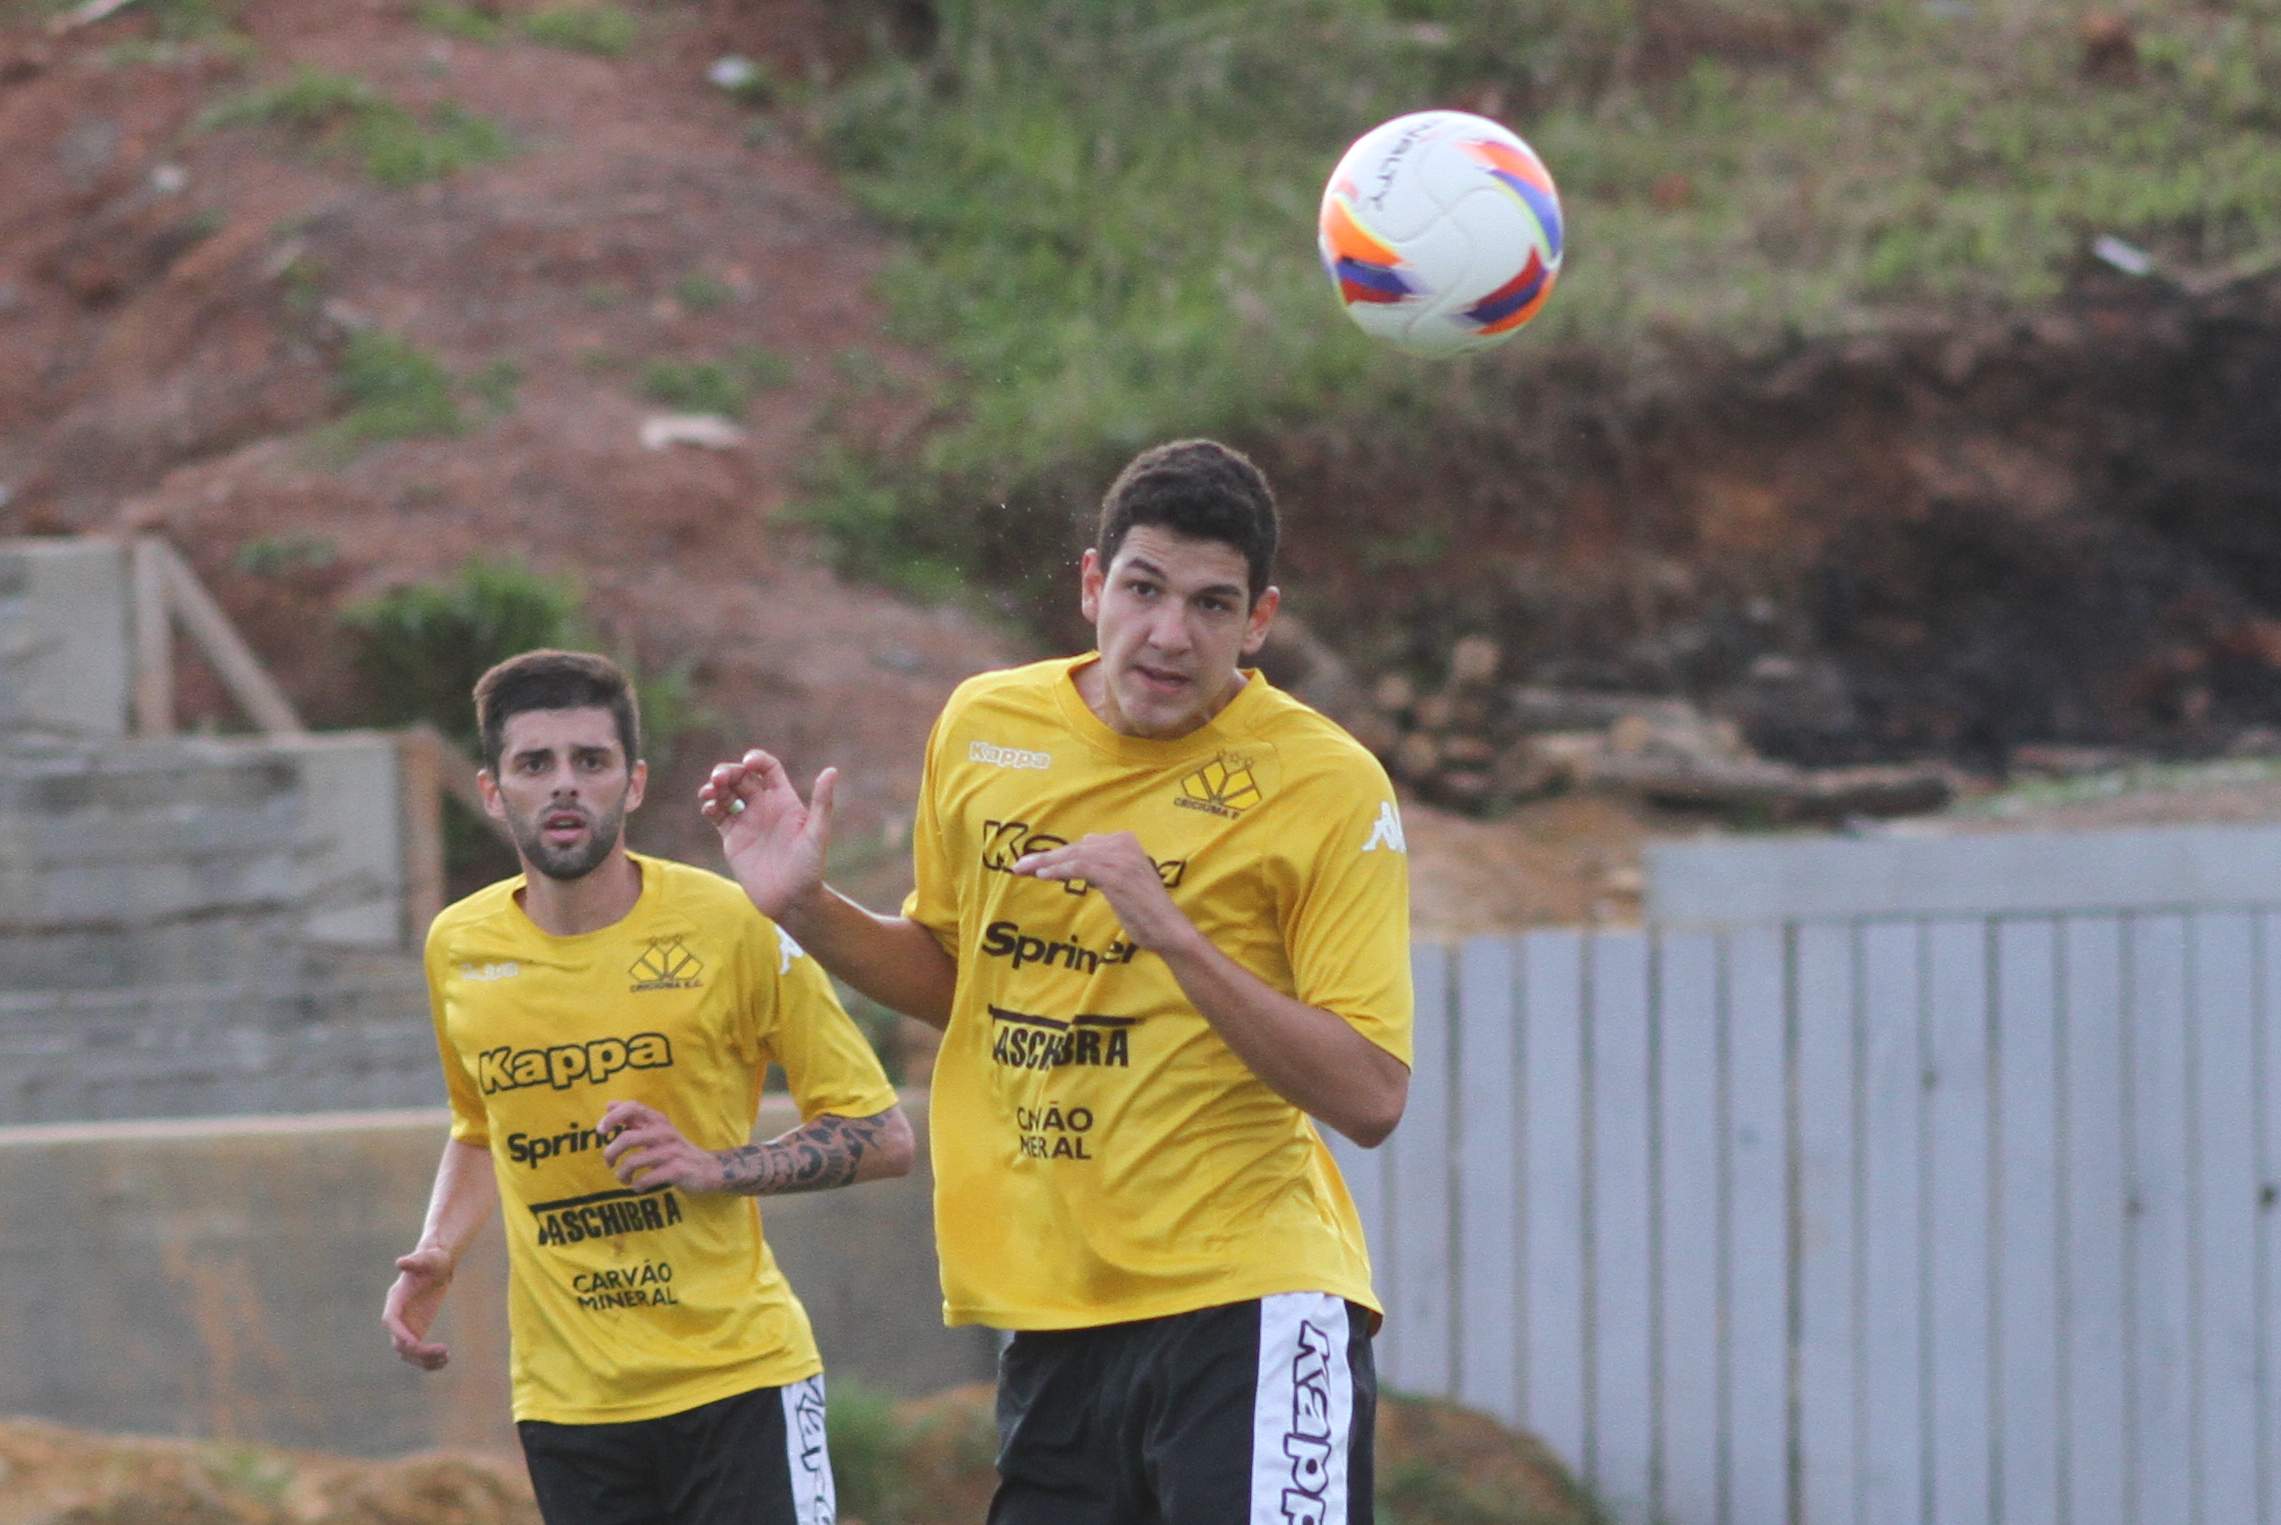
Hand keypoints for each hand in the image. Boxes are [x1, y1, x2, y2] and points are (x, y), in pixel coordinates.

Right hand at [382, 1246, 455, 1370]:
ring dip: (424, 1360)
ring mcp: (406, 1326)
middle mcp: (398, 1316)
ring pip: (408, 1353)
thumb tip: (400, 1262)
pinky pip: (418, 1352)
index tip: (415, 1343)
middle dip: (418, 1351)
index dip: (399, 1333)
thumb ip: (415, 1261)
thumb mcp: (428, 1258)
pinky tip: (445, 1360)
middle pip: (399, 1342)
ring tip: (446, 1357)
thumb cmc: (432, 1260)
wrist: (437, 1267)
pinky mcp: (416, 1331)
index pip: (391, 1320)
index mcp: (396, 1299)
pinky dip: (429, 1360)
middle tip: (443, 1350)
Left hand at [599, 1099, 726, 1193]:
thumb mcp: (658, 1131)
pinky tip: (639, 1186)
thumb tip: (609, 1105)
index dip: (613, 1117)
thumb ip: (635, 1120)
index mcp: (658, 1120)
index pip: (633, 1108)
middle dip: (611, 1153)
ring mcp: (671, 1151)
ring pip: (634, 1161)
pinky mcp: (677, 1170)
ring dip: (622, 1174)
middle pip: (627, 1138)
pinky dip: (638, 1185)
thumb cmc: (676, 1150)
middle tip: (608, 1163)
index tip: (600, 1131)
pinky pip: (647, 1178)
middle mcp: (664, 1132)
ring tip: (624, 1179)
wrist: (710, 1169)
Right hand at [698, 749, 834, 922]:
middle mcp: (764, 807)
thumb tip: (831, 770)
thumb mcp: (817, 834)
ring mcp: (747, 821)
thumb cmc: (810, 868)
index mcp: (784, 800)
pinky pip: (717, 815)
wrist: (791, 900)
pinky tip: (709, 808)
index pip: (768, 769)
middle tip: (719, 778)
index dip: (757, 759)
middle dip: (729, 772)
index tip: (748, 762)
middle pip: (742, 777)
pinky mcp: (733, 838)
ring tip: (710, 791)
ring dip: (715, 786)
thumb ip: (822, 803)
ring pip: (726, 793)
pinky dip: (709, 807)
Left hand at [1012, 832, 1192, 952]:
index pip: (1082, 846)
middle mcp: (1123, 843)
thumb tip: (1072, 864)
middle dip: (1044, 857)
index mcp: (1125, 841)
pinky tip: (1042, 876)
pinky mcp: (1115, 874)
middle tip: (1018, 865)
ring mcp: (1120, 858)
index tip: (1033, 864)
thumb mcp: (1121, 882)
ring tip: (1022, 869)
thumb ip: (1101, 869)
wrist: (1167, 928)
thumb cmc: (1143, 911)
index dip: (1056, 855)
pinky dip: (1059, 870)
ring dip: (1045, 863)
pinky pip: (1080, 867)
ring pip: (1073, 856)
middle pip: (1075, 848)